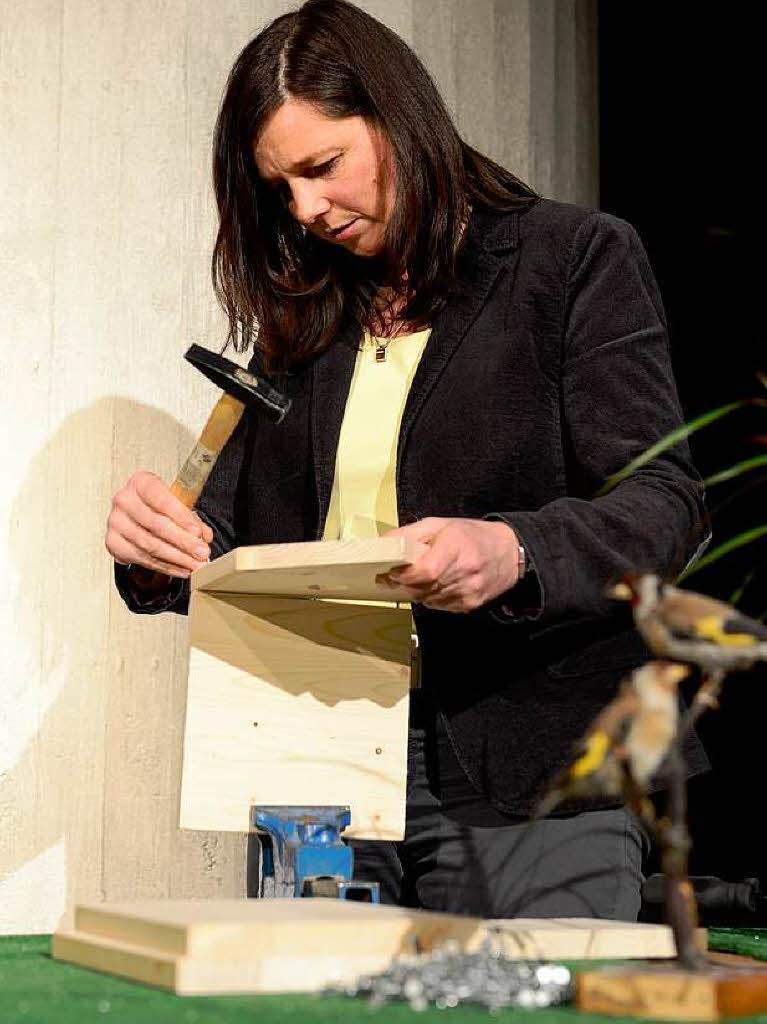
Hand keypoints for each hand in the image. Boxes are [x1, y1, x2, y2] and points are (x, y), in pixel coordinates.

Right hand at [105, 470, 212, 578]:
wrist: (135, 516)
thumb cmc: (159, 506)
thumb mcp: (178, 504)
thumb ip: (193, 519)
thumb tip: (204, 537)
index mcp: (140, 483)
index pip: (160, 499)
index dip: (180, 516)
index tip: (197, 532)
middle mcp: (124, 500)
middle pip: (156, 525)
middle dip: (183, 542)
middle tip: (202, 553)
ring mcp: (116, 522)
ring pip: (150, 545)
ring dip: (177, 558)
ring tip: (196, 565)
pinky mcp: (113, 543)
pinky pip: (143, 558)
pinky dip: (166, 566)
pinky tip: (182, 569)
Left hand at [376, 517, 519, 612]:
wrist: (508, 552)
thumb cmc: (472, 536)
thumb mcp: (439, 524)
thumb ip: (409, 534)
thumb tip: (383, 544)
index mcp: (456, 546)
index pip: (425, 571)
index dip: (404, 574)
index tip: (392, 571)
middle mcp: (465, 571)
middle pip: (422, 588)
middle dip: (404, 583)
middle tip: (397, 575)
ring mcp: (469, 591)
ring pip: (427, 600)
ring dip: (417, 591)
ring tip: (421, 576)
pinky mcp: (470, 604)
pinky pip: (439, 606)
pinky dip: (431, 597)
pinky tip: (438, 584)